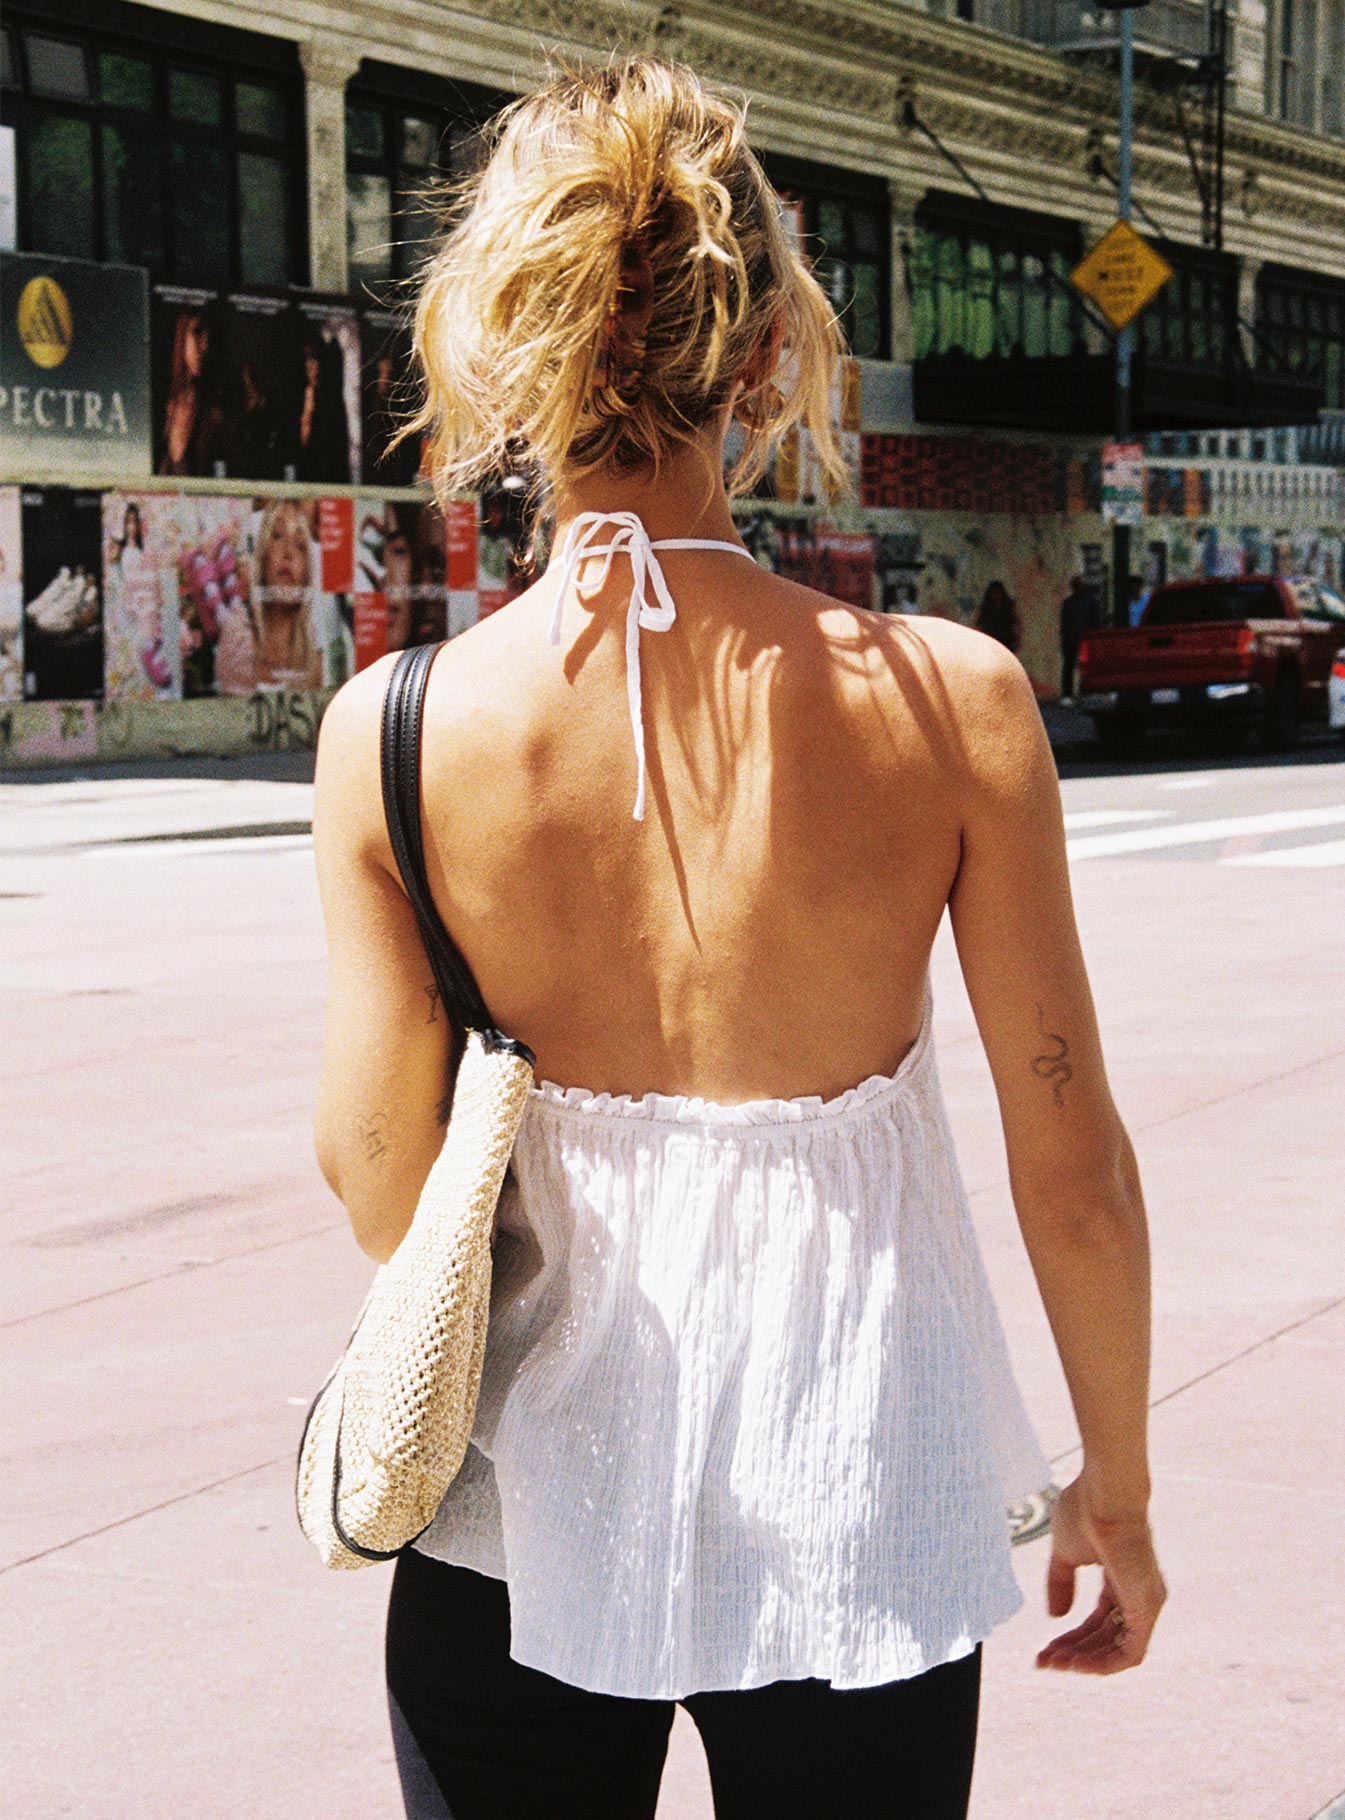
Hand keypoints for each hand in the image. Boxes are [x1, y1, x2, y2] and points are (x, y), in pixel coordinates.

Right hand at [1036, 1474, 1165, 1673]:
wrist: (1105, 1495)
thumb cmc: (1086, 1511)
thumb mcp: (1065, 1552)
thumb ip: (1061, 1583)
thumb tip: (1055, 1616)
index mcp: (1120, 1577)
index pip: (1098, 1618)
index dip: (1071, 1635)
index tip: (1044, 1646)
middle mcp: (1137, 1593)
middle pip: (1105, 1636)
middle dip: (1073, 1651)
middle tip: (1043, 1660)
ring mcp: (1145, 1603)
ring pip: (1117, 1650)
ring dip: (1084, 1661)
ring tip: (1052, 1662)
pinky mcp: (1146, 1610)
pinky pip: (1129, 1653)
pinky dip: (1102, 1663)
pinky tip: (1074, 1664)